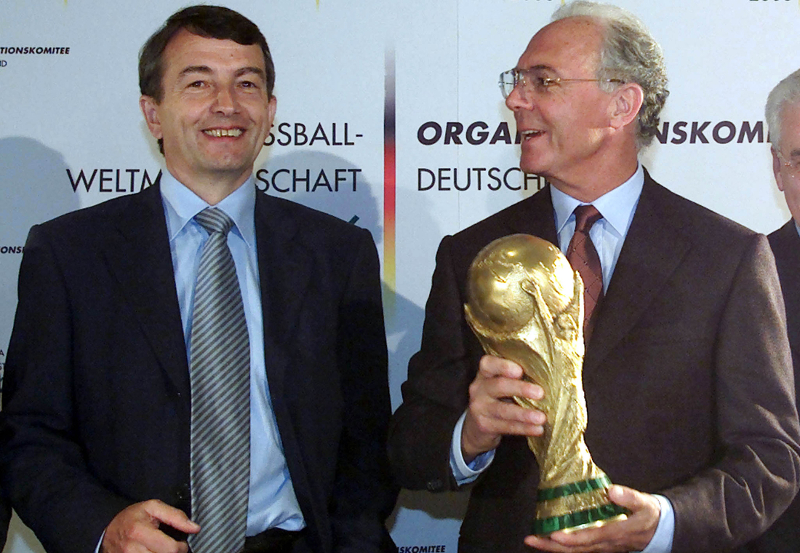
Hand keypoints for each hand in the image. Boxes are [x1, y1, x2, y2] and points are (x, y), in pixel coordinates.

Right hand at [101, 499, 199, 552]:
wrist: (108, 531)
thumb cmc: (132, 517)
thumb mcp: (153, 507)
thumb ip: (175, 516)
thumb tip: (194, 528)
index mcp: (139, 531)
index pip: (170, 549)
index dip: (181, 547)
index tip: (181, 543)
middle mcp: (132, 549)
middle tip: (173, 547)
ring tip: (163, 550)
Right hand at [461, 355, 545, 462]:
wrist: (476, 426)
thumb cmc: (498, 399)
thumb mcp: (501, 385)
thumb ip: (516, 378)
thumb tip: (548, 376)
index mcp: (485, 374)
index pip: (488, 364)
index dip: (503, 366)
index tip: (520, 371)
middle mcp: (479, 389)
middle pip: (499, 386)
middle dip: (521, 389)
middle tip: (540, 393)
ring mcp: (479, 408)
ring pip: (503, 410)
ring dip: (524, 414)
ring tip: (542, 418)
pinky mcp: (484, 425)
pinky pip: (506, 426)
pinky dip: (524, 428)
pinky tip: (537, 429)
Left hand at [523, 485, 660, 552]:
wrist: (658, 529)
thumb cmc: (648, 514)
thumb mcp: (644, 503)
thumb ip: (629, 497)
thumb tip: (612, 491)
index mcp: (615, 532)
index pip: (590, 537)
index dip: (572, 538)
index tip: (554, 534)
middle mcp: (605, 544)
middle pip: (576, 549)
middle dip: (552, 546)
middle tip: (531, 540)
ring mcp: (601, 547)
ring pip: (575, 551)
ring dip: (553, 548)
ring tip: (533, 540)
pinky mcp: (598, 546)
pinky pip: (578, 549)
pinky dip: (561, 547)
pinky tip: (547, 540)